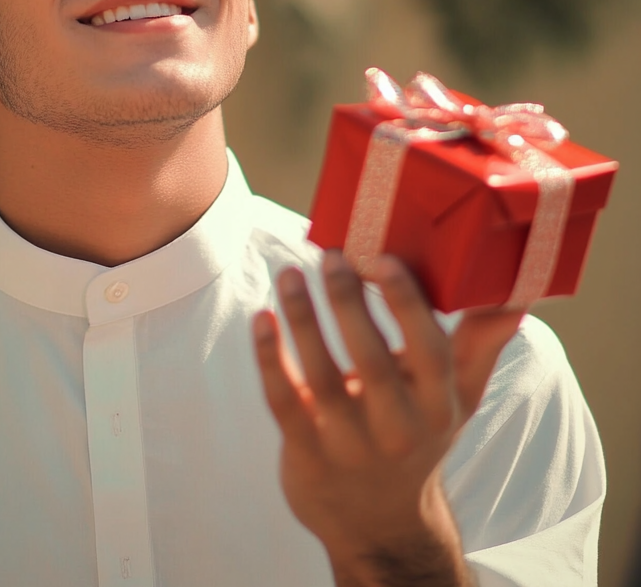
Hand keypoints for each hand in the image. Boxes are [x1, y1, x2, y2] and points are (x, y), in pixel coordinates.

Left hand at [252, 250, 523, 586]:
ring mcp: (348, 444)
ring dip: (302, 320)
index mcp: (437, 405)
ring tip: (289, 274)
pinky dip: (269, 359)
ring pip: (321, 376)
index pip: (428, 349)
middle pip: (371, 360)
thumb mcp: (457, 398)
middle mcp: (397, 427)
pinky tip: (261, 318)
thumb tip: (517, 293)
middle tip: (330, 255)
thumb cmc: (418, 436)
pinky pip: (284, 401)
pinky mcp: (306, 452)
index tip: (381, 258)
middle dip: (348, 302)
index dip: (405, 303)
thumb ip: (481, 344)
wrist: (379, 525)